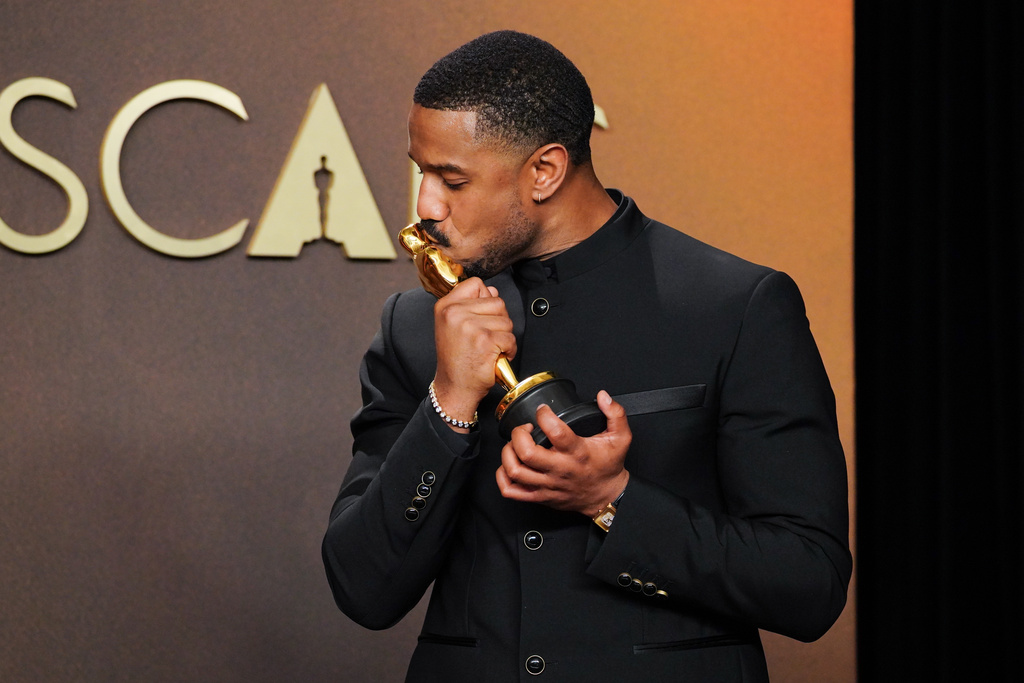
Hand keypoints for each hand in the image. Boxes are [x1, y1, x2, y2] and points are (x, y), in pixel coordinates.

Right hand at [432, 278, 515, 429]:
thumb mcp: (452, 325)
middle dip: (499, 321)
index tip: (480, 317)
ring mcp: (469, 325)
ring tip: (490, 348)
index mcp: (445, 306)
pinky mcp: (485, 340)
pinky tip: (496, 356)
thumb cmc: (456, 359)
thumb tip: (492, 290)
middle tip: (487, 337)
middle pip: (497, 301)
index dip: (485, 299)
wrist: (454, 387)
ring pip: (506, 320)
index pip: (476, 284)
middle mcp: (454, 313)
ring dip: (504, 336)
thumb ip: (470, 305)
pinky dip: (509, 349)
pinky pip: (510, 337)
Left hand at [496, 390, 630, 515]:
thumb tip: (603, 396)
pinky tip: (509, 465)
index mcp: (577, 453)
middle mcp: (560, 470)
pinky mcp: (540, 497)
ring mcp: (547, 485)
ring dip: (508, 453)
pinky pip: (511, 491)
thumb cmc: (609, 467)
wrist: (606, 496)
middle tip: (524, 428)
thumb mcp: (620, 438)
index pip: (555, 432)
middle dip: (518, 434)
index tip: (543, 410)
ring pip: (515, 471)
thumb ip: (615, 414)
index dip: (544, 415)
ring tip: (515, 444)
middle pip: (527, 453)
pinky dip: (502, 477)